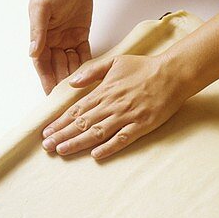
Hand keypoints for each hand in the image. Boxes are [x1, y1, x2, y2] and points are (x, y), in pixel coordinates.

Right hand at [28, 0, 93, 94]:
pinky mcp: (81, 37)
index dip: (46, 80)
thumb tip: (33, 52)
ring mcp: (67, 40)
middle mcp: (53, 41)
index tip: (51, 97)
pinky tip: (92, 81)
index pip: (42, 64)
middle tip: (70, 102)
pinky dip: (87, 68)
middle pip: (57, 68)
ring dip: (76, 79)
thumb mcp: (42, 8)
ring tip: (82, 96)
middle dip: (62, 85)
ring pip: (71, 65)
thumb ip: (38, 30)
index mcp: (41, 36)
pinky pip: (84, 56)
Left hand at [41, 54, 191, 160]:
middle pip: (82, 123)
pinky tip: (95, 155)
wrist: (172, 74)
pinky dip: (109, 147)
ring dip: (77, 142)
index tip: (46, 131)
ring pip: (97, 132)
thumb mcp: (115, 62)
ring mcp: (127, 116)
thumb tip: (72, 82)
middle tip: (47, 146)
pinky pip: (122, 139)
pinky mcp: (142, 126)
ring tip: (62, 151)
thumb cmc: (145, 67)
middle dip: (62, 135)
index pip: (76, 109)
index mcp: (104, 91)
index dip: (60, 121)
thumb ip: (92, 72)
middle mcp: (112, 105)